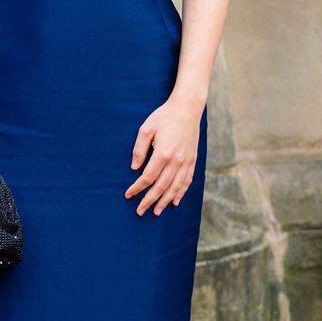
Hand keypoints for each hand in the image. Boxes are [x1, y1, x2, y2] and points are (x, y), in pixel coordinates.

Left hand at [125, 97, 202, 216]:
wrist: (187, 109)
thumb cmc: (163, 117)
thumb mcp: (146, 129)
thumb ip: (139, 150)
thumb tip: (134, 169)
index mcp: (162, 153)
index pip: (147, 177)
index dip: (137, 188)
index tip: (128, 195)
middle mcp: (176, 161)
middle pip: (161, 186)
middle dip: (150, 200)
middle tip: (140, 211)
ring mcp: (187, 162)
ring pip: (176, 187)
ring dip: (165, 201)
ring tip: (157, 211)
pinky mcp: (193, 160)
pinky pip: (187, 181)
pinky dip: (181, 192)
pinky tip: (175, 201)